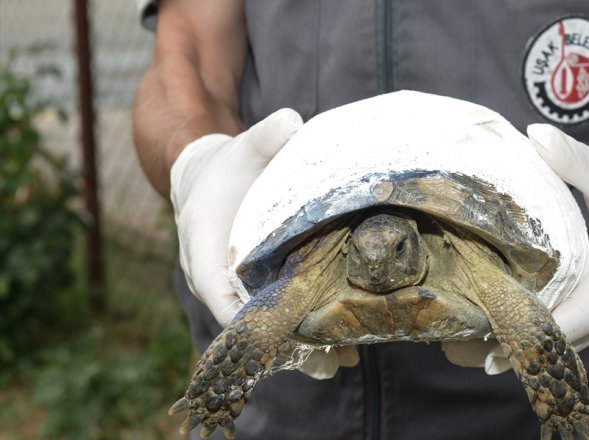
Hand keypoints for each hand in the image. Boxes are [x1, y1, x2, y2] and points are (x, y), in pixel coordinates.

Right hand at [170, 108, 359, 378]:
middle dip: (283, 345)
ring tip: (339, 366)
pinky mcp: (253, 291)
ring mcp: (232, 288)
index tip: (282, 335)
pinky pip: (273, 321)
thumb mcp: (247, 146)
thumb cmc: (232, 164)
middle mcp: (214, 276)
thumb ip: (266, 136)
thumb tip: (292, 123)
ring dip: (297, 352)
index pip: (217, 290)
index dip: (245, 317)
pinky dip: (300, 339)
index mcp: (204, 244)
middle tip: (325, 362)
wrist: (214, 178)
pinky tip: (338, 354)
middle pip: (244, 322)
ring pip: (261, 329)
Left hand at [443, 124, 588, 373]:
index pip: (580, 315)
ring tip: (476, 349)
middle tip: (468, 350)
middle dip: (521, 345)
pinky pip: (578, 335)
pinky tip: (510, 334)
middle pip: (568, 339)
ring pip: (572, 342)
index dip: (541, 330)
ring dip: (531, 346)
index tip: (500, 337)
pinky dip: (547, 338)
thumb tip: (533, 135)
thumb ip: (572, 158)